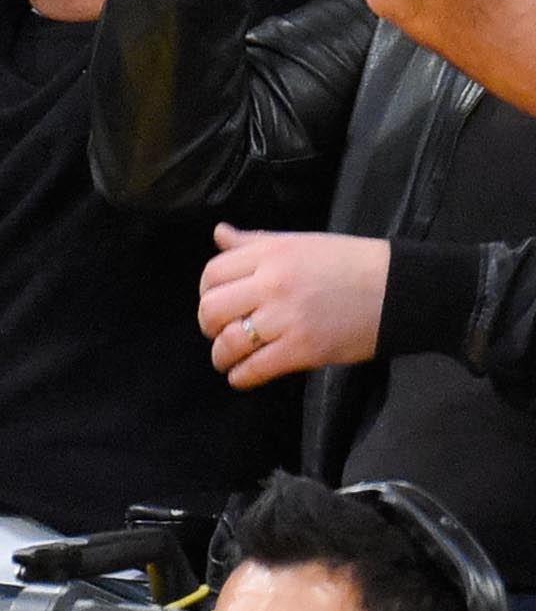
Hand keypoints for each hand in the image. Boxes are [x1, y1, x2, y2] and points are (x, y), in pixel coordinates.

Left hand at [197, 222, 386, 387]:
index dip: (207, 291)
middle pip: (212, 309)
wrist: (402, 289)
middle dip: (208, 325)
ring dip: (221, 355)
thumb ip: (256, 242)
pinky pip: (255, 368)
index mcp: (272, 253)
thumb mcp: (302, 242)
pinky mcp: (303, 349)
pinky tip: (243, 375)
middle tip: (218, 332)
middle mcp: (273, 283)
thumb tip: (218, 234)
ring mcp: (287, 317)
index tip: (216, 302)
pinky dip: (241, 376)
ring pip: (229, 342)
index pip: (213, 273)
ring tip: (227, 359)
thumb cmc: (353, 263)